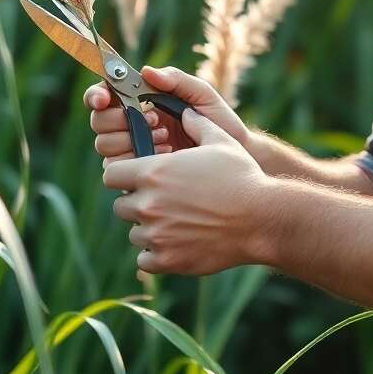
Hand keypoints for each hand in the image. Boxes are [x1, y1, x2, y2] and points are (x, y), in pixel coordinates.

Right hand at [84, 65, 249, 162]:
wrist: (235, 156)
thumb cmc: (219, 122)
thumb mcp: (201, 94)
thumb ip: (176, 79)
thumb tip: (146, 71)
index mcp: (140, 101)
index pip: (104, 96)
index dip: (96, 95)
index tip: (105, 98)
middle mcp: (131, 125)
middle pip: (99, 121)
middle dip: (118, 119)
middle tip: (152, 118)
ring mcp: (133, 150)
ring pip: (104, 145)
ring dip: (131, 139)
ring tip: (165, 137)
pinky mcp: (139, 172)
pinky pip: (120, 169)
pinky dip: (140, 159)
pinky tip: (166, 154)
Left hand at [102, 109, 272, 274]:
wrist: (262, 219)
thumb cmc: (242, 177)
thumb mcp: (221, 141)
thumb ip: (197, 124)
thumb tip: (185, 113)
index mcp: (153, 173)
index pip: (111, 175)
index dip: (123, 175)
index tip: (138, 178)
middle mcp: (148, 204)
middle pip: (121, 205)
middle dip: (138, 203)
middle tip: (163, 202)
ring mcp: (156, 235)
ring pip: (135, 233)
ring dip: (149, 229)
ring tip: (176, 223)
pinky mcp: (167, 260)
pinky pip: (145, 259)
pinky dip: (156, 254)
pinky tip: (176, 244)